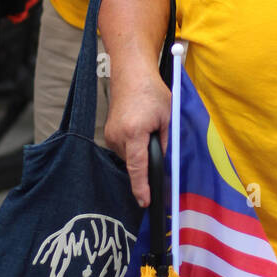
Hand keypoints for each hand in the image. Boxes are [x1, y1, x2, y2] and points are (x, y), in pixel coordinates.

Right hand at [104, 66, 170, 207]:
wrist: (131, 74)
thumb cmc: (152, 92)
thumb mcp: (167, 117)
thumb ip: (166, 142)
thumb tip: (166, 163)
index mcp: (134, 132)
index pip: (138, 167)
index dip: (141, 187)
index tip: (145, 202)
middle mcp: (118, 137)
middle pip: (134, 164)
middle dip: (147, 163)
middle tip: (158, 143)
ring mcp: (110, 135)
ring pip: (129, 158)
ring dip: (140, 153)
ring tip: (149, 130)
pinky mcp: (108, 134)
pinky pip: (124, 150)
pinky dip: (134, 147)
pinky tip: (140, 131)